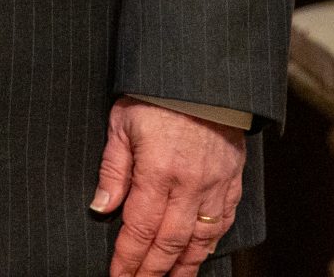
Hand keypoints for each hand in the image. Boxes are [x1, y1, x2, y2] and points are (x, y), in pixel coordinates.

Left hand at [92, 97, 245, 276]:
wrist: (203, 77)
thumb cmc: (156, 95)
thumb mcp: (121, 123)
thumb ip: (113, 168)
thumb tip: (101, 206)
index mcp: (158, 170)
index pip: (139, 227)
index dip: (128, 257)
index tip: (118, 275)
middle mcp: (189, 185)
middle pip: (169, 242)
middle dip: (152, 270)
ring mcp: (215, 185)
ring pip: (200, 239)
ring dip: (183, 266)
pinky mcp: (232, 180)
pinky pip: (223, 221)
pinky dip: (210, 243)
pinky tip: (200, 255)